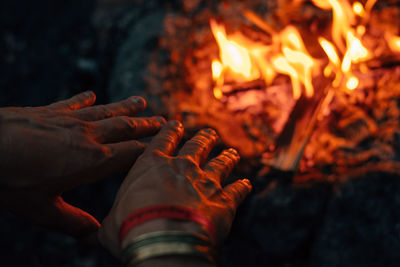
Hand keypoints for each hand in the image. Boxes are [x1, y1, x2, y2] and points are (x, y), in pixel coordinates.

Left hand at [0, 91, 164, 238]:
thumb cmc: (11, 180)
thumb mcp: (42, 210)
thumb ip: (73, 222)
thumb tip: (96, 235)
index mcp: (92, 161)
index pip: (131, 152)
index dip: (152, 147)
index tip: (168, 143)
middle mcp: (87, 137)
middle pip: (125, 128)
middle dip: (146, 125)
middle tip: (164, 120)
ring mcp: (68, 121)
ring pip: (106, 112)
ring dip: (125, 107)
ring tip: (142, 101)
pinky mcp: (48, 112)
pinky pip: (72, 104)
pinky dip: (84, 99)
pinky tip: (91, 94)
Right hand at [99, 121, 251, 255]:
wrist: (163, 239)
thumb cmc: (130, 228)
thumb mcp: (109, 226)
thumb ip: (102, 225)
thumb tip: (87, 235)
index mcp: (152, 166)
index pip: (162, 140)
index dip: (170, 131)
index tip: (175, 124)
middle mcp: (182, 168)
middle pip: (197, 146)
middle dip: (203, 138)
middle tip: (209, 132)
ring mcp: (205, 182)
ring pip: (220, 163)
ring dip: (226, 157)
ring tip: (231, 152)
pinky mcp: (224, 202)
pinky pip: (236, 191)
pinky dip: (242, 187)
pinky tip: (246, 183)